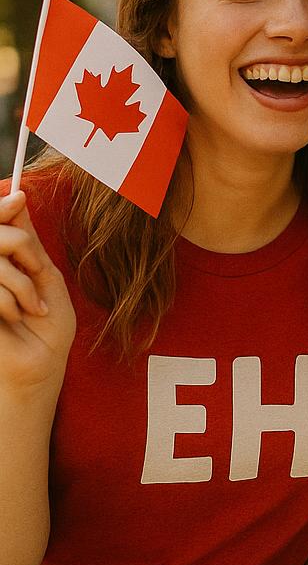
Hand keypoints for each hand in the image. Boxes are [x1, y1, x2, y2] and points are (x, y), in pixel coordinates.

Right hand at [0, 191, 74, 394]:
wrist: (39, 366)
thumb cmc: (44, 326)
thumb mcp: (44, 275)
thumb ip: (27, 240)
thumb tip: (17, 199)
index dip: (0, 207)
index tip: (20, 198)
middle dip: (23, 249)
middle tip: (38, 272)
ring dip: (23, 284)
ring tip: (33, 307)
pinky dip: (13, 301)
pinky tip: (19, 318)